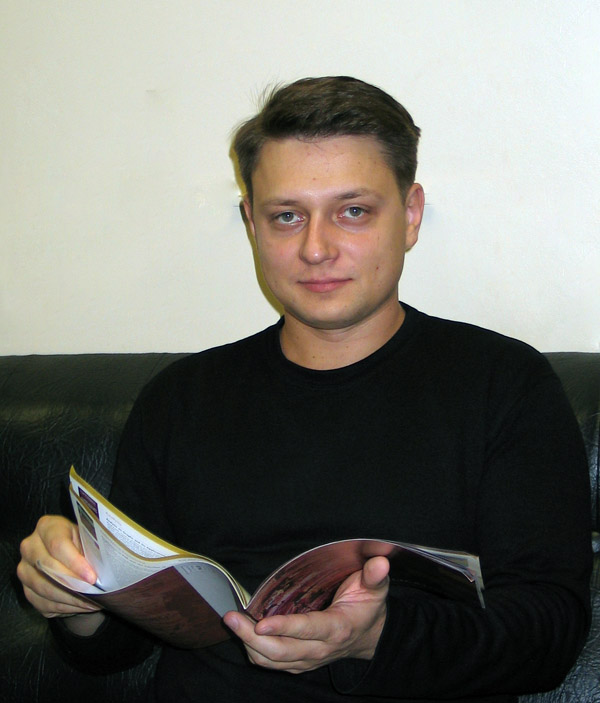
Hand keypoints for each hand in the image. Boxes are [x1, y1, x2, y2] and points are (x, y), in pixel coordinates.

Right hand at [18, 515, 102, 623]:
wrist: (71, 557)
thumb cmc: (83, 544)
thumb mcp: (88, 540)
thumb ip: (91, 550)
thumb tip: (100, 571)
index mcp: (47, 526)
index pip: (58, 545)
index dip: (75, 563)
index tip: (91, 577)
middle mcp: (30, 546)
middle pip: (47, 567)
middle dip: (73, 583)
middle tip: (93, 593)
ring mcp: (25, 569)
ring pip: (44, 589)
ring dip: (70, 598)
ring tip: (92, 602)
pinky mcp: (27, 590)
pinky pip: (43, 603)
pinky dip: (65, 607)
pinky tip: (82, 606)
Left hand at [223, 555, 389, 673]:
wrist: (370, 637)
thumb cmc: (368, 607)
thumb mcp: (375, 589)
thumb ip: (375, 577)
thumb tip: (380, 562)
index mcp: (337, 629)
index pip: (307, 630)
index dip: (284, 628)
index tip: (262, 623)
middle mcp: (321, 649)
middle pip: (281, 651)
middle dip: (252, 637)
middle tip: (231, 618)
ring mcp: (308, 659)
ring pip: (273, 661)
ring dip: (249, 645)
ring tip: (233, 623)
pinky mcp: (299, 663)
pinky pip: (273, 664)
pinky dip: (255, 652)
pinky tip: (244, 634)